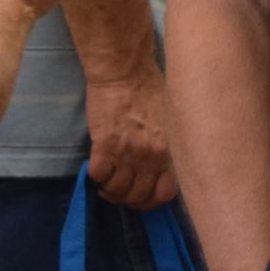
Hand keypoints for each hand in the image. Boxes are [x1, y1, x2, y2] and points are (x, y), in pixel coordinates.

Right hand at [85, 69, 177, 209]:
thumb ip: (170, 146)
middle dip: (129, 198)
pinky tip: (99, 168)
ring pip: (117, 190)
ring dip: (111, 190)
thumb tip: (166, 166)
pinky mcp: (104, 145)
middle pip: (138, 196)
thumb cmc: (152, 88)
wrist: (125, 71)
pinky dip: (96, 177)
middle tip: (122, 188)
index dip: (152, 198)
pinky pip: (98, 174)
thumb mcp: (173, 120)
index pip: (165, 193)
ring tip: (109, 180)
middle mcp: (151, 156)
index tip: (144, 192)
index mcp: (171, 150)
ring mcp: (127, 152)